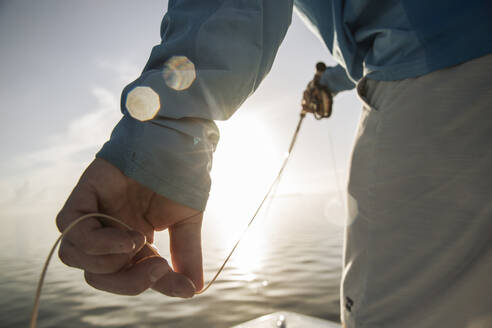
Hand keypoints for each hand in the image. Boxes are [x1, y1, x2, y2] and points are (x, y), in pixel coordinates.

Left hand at [56, 158, 202, 297]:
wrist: (177, 143)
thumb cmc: (181, 177)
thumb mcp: (186, 222)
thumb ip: (186, 253)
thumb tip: (195, 288)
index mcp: (130, 240)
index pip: (131, 275)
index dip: (154, 285)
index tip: (184, 288)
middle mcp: (107, 231)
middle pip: (98, 275)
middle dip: (130, 282)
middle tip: (161, 267)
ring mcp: (94, 214)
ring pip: (76, 258)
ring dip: (110, 262)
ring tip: (140, 243)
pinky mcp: (83, 196)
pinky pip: (71, 230)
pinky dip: (99, 243)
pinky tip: (131, 236)